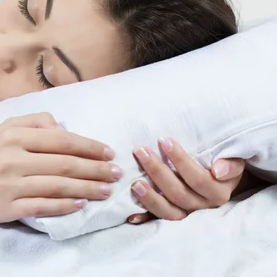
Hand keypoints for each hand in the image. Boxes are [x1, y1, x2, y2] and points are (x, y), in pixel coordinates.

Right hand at [0, 112, 121, 223]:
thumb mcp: (5, 128)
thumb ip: (35, 122)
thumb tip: (64, 127)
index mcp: (14, 136)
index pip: (60, 140)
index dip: (89, 146)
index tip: (109, 153)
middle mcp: (11, 158)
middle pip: (63, 164)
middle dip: (95, 169)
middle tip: (117, 173)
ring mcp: (8, 184)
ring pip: (56, 186)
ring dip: (87, 189)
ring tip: (107, 190)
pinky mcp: (6, 207)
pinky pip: (42, 206)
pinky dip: (64, 206)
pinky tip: (81, 205)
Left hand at [127, 137, 244, 223]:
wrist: (222, 186)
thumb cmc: (223, 168)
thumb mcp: (233, 163)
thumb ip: (231, 165)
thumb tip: (219, 171)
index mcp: (217, 192)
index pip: (197, 178)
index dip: (180, 160)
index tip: (163, 140)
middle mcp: (202, 207)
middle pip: (178, 193)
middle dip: (157, 171)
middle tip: (140, 151)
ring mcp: (187, 215)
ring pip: (167, 211)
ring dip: (149, 198)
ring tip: (134, 183)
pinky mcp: (174, 220)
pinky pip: (157, 222)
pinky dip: (143, 218)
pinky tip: (130, 215)